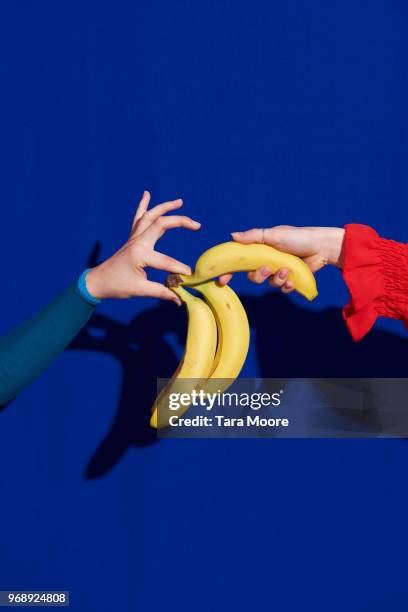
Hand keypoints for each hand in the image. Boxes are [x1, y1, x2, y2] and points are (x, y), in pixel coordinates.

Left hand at [86, 191, 199, 304]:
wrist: (98, 282)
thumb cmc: (117, 286)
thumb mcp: (140, 291)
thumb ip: (161, 292)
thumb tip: (179, 299)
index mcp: (140, 254)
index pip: (166, 262)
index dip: (180, 270)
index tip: (191, 277)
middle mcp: (137, 241)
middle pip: (161, 224)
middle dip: (180, 221)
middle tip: (197, 225)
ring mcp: (133, 238)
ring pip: (150, 216)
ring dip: (165, 206)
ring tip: (180, 201)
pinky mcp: (131, 238)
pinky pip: (138, 218)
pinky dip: (143, 205)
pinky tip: (147, 194)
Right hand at [219, 226, 344, 292]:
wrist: (321, 246)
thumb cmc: (298, 237)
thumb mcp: (274, 234)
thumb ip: (253, 236)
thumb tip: (232, 236)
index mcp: (260, 250)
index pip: (240, 262)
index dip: (230, 271)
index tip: (222, 280)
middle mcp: (268, 261)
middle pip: (253, 276)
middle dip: (258, 276)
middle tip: (267, 269)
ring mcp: (278, 271)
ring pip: (268, 283)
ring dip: (276, 279)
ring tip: (286, 271)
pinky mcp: (290, 279)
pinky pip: (282, 289)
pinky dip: (286, 286)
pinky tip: (292, 281)